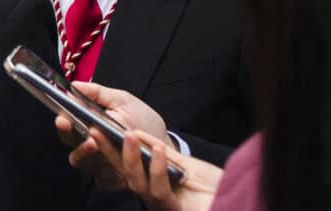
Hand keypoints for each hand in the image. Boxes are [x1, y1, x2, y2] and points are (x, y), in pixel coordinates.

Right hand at [55, 81, 170, 190]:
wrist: (164, 145)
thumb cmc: (142, 121)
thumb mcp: (123, 101)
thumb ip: (98, 93)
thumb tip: (74, 84)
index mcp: (89, 127)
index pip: (68, 128)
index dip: (63, 125)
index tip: (63, 120)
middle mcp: (92, 147)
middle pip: (71, 149)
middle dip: (75, 144)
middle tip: (87, 138)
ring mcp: (101, 165)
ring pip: (85, 165)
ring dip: (89, 156)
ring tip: (98, 145)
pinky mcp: (114, 180)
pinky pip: (104, 180)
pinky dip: (109, 174)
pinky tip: (118, 167)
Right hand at [88, 128, 221, 210]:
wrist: (238, 201)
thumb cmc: (211, 186)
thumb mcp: (182, 162)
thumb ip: (158, 149)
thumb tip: (132, 133)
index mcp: (148, 180)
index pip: (118, 162)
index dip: (103, 147)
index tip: (91, 128)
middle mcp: (149, 193)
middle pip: (119, 173)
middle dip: (106, 152)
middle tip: (96, 132)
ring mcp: (160, 204)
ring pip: (135, 182)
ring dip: (130, 158)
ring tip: (128, 135)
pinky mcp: (173, 210)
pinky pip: (159, 190)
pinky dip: (157, 168)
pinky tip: (159, 151)